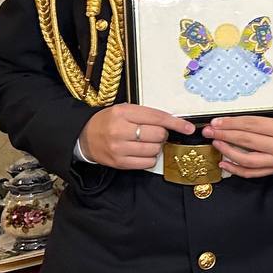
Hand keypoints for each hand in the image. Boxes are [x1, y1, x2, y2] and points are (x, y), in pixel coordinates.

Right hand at [79, 103, 194, 169]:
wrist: (84, 136)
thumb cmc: (109, 121)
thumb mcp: (125, 110)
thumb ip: (147, 114)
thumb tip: (174, 122)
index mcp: (123, 113)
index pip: (157, 117)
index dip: (176, 123)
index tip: (188, 127)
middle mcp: (120, 130)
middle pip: (158, 134)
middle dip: (162, 134)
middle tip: (155, 133)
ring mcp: (119, 148)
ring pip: (154, 150)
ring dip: (156, 146)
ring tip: (146, 142)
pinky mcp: (119, 162)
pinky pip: (147, 163)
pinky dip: (150, 158)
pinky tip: (142, 152)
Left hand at [202, 116, 272, 178]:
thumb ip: (264, 121)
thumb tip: (235, 122)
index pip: (251, 125)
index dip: (231, 123)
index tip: (217, 122)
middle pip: (246, 140)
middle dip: (224, 135)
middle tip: (209, 131)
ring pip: (246, 158)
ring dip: (227, 151)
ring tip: (216, 143)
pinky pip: (252, 172)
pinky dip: (236, 169)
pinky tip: (225, 162)